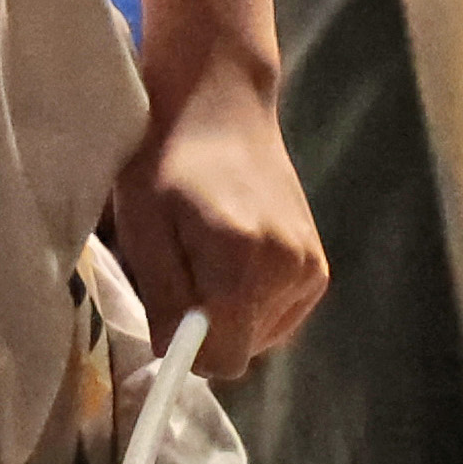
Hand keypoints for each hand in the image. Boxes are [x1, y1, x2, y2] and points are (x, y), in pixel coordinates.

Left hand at [108, 63, 324, 384]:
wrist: (221, 105)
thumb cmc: (166, 161)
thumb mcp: (143, 227)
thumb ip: (163, 298)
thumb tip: (176, 356)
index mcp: (242, 260)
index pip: (223, 358)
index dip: (188, 348)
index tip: (168, 312)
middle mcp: (288, 268)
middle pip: (241, 350)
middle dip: (208, 328)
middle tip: (185, 270)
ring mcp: (310, 267)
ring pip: (260, 338)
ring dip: (230, 316)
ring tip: (208, 259)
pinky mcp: (319, 267)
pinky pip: (278, 318)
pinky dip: (253, 305)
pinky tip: (234, 262)